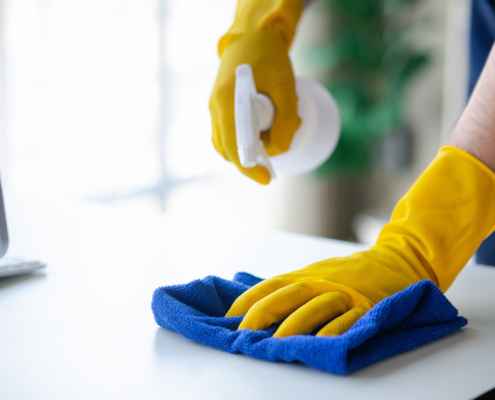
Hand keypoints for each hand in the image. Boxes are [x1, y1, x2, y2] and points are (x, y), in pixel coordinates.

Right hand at [209, 0, 302, 183]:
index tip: (267, 178)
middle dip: (251, 161)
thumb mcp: (286, 87)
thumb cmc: (270, 57)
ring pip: (224, 143)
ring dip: (245, 152)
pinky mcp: (218, 107)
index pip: (234, 146)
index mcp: (228, 100)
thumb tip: (281, 149)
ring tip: (270, 144)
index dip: (250, 167)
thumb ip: (285, 120)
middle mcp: (215, 106)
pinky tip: (258, 137)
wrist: (253, 36)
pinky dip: (240, 142)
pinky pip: (225, 133)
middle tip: (274, 161)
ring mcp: (214, 107)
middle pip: (228, 149)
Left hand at [227, 146, 494, 335]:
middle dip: (264, 312)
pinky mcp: (366, 305)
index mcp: (306, 275)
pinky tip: (322, 343)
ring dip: (295, 324)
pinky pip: (349, 318)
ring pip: (315, 306)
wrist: (396, 261)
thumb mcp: (317, 273)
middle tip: (244, 331)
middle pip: (287, 294)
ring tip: (277, 342)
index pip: (270, 285)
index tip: (229, 317)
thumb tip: (255, 302)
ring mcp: (344, 292)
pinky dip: (335, 330)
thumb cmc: (349, 273)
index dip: (248, 300)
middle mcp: (321, 281)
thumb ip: (292, 287)